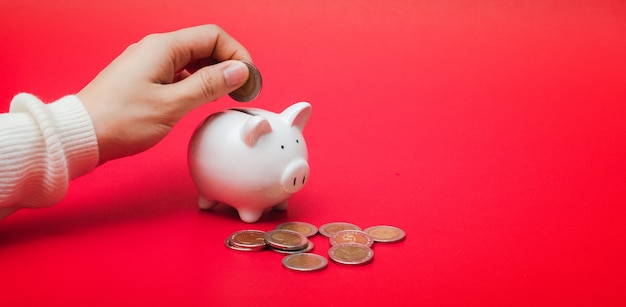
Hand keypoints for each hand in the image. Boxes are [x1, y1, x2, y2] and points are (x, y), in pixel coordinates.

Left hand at [78, 24, 251, 163]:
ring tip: (226, 96)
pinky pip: (179, 71)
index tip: (248, 79)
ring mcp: (148, 62)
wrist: (82, 135)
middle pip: (204, 45)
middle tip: (242, 90)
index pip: (213, 36)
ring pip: (193, 59)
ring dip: (214, 74)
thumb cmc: (120, 121)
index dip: (237, 54)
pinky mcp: (144, 77)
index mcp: (163, 48)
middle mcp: (156, 49)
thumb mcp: (172, 105)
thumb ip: (208, 86)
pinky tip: (202, 98)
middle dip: (229, 63)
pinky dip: (197, 81)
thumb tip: (238, 70)